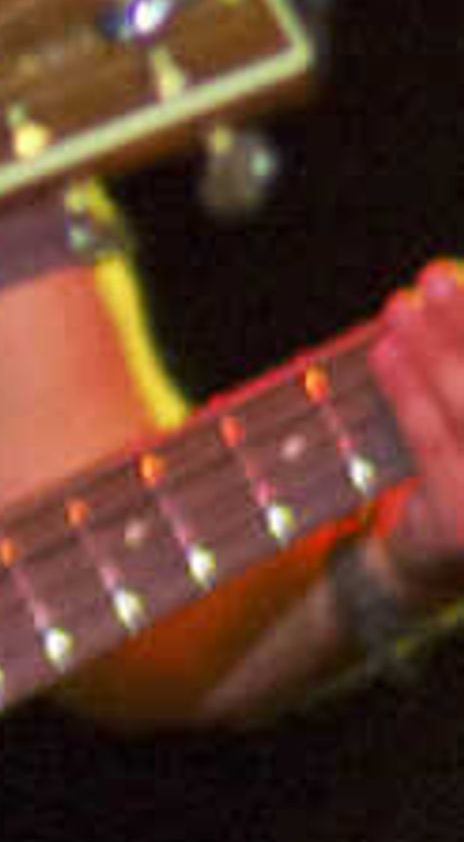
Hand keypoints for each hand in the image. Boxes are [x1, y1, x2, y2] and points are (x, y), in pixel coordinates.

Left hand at [362, 254, 463, 591]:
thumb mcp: (460, 419)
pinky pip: (431, 440)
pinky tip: (384, 353)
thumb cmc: (460, 471)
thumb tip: (444, 292)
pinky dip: (406, 391)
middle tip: (436, 278)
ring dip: (432, 349)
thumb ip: (456, 374)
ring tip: (402, 307)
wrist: (431, 563)